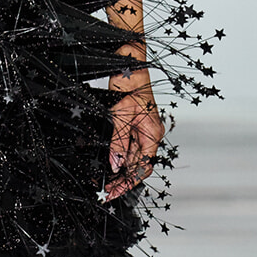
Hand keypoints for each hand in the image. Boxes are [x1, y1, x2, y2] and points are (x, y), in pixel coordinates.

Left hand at [105, 63, 163, 200]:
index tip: (114, 192)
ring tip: (105, 182)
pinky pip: (128, 146)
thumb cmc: (130, 83)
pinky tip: (109, 163)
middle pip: (138, 165)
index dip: (128, 182)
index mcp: (152, 133)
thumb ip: (118, 141)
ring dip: (120, 170)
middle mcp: (150, 133)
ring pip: (132, 157)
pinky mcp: (134, 124)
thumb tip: (115, 164)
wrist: (129, 64)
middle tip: (106, 192)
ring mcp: (143, 129)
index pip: (142, 167)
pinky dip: (118, 156)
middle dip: (123, 180)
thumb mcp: (120, 114)